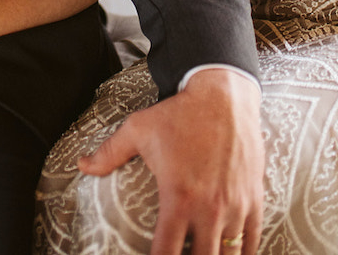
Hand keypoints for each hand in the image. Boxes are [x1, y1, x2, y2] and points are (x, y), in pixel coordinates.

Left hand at [82, 67, 263, 254]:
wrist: (224, 98)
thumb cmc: (180, 114)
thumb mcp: (137, 130)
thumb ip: (109, 153)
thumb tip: (82, 165)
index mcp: (178, 197)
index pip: (167, 250)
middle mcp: (210, 208)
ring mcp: (236, 207)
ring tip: (201, 254)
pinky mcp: (255, 200)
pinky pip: (253, 241)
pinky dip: (243, 253)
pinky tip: (230, 254)